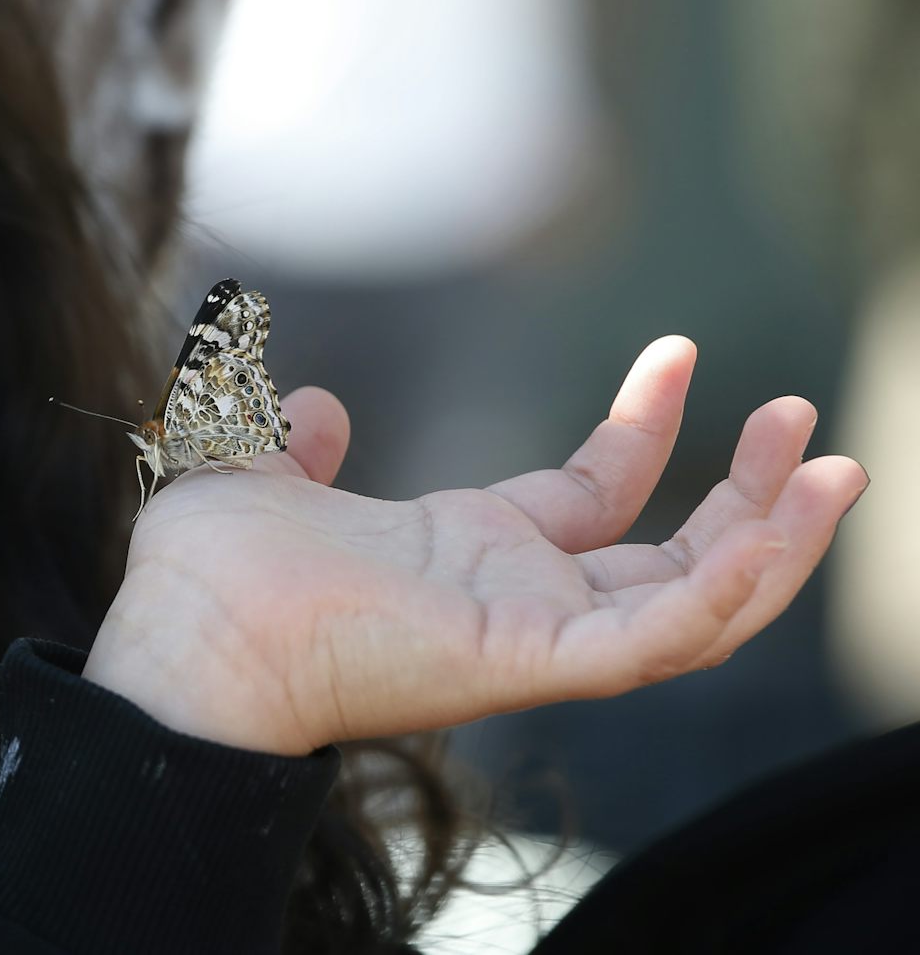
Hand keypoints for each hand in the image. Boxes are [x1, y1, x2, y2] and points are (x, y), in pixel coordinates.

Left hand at [84, 337, 868, 755]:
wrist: (179, 636)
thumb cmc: (208, 579)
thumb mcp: (259, 476)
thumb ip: (294, 442)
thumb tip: (312, 401)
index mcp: (467, 557)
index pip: (594, 500)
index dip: (646, 432)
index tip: (682, 353)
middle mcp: (514, 600)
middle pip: (669, 561)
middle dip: (747, 498)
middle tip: (804, 419)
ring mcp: (528, 637)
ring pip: (692, 610)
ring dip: (770, 544)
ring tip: (835, 465)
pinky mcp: (527, 661)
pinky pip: (655, 638)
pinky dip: (724, 587)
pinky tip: (775, 520)